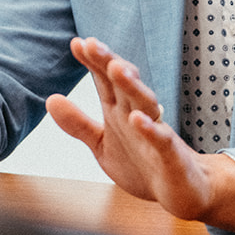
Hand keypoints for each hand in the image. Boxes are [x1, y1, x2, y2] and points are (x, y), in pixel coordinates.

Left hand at [46, 37, 234, 234]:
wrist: (183, 191)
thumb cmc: (143, 164)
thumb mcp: (102, 145)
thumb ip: (79, 124)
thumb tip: (51, 99)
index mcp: (121, 111)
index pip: (106, 81)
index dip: (93, 62)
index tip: (76, 43)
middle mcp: (139, 115)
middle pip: (124, 84)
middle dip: (109, 63)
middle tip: (93, 44)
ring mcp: (156, 133)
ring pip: (145, 103)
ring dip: (132, 86)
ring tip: (117, 68)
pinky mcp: (171, 156)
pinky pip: (161, 140)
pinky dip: (150, 129)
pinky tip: (137, 119)